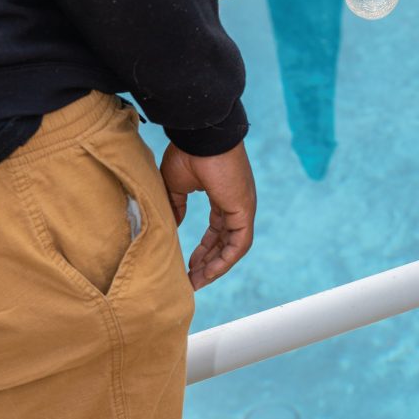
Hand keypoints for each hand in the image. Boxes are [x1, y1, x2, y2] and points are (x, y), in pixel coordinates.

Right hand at [160, 141, 256, 287]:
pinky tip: (209, 273)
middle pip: (225, 241)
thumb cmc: (188, 153)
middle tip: (192, 279)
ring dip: (216, 267)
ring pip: (234, 247)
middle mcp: (236, 204)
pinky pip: (239, 243)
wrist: (200, 136)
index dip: (205, 248)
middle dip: (209, 263)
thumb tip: (174, 226)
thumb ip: (176, 206)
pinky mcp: (244, 210)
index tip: (189, 264)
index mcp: (223, 197)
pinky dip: (225, 260)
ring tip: (197, 282)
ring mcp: (243, 207)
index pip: (217, 229)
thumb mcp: (175, 185)